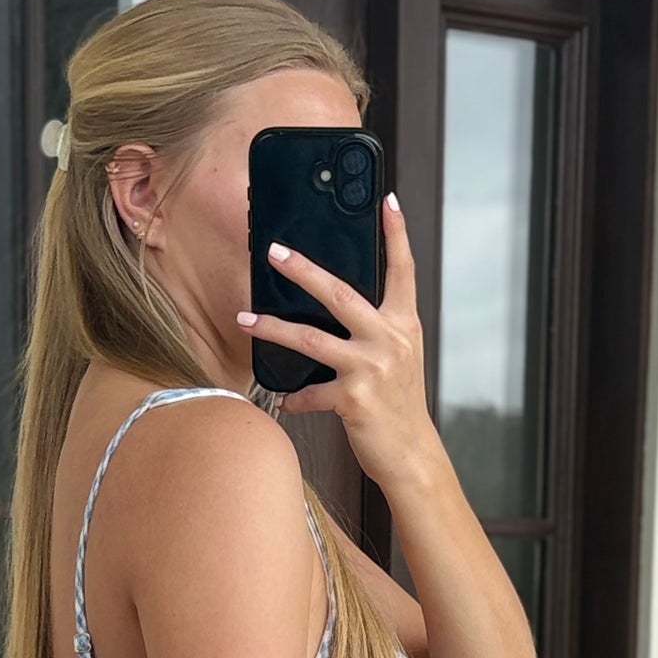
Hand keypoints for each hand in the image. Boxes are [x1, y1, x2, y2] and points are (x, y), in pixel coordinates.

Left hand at [239, 193, 441, 490]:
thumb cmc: (399, 406)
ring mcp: (372, 369)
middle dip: (303, 269)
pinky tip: (285, 399)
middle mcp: (390, 341)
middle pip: (340, 294)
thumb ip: (376, 330)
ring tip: (245, 318)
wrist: (413, 455)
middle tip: (274, 251)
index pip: (403, 271)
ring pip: (312, 339)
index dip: (396, 235)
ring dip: (272, 328)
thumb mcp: (399, 359)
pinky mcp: (354, 400)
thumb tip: (334, 306)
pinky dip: (294, 398)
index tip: (387, 201)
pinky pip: (311, 393)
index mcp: (403, 326)